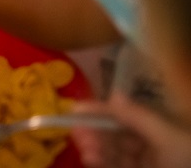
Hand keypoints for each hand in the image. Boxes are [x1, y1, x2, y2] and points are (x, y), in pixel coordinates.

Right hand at [73, 96, 190, 167]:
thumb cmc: (188, 159)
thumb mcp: (168, 136)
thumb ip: (139, 117)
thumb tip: (113, 94)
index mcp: (164, 129)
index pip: (127, 115)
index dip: (102, 110)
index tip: (76, 108)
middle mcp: (154, 146)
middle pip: (118, 135)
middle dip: (96, 132)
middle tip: (76, 131)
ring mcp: (148, 163)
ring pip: (115, 154)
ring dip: (97, 149)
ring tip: (83, 149)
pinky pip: (118, 166)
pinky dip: (103, 163)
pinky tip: (90, 159)